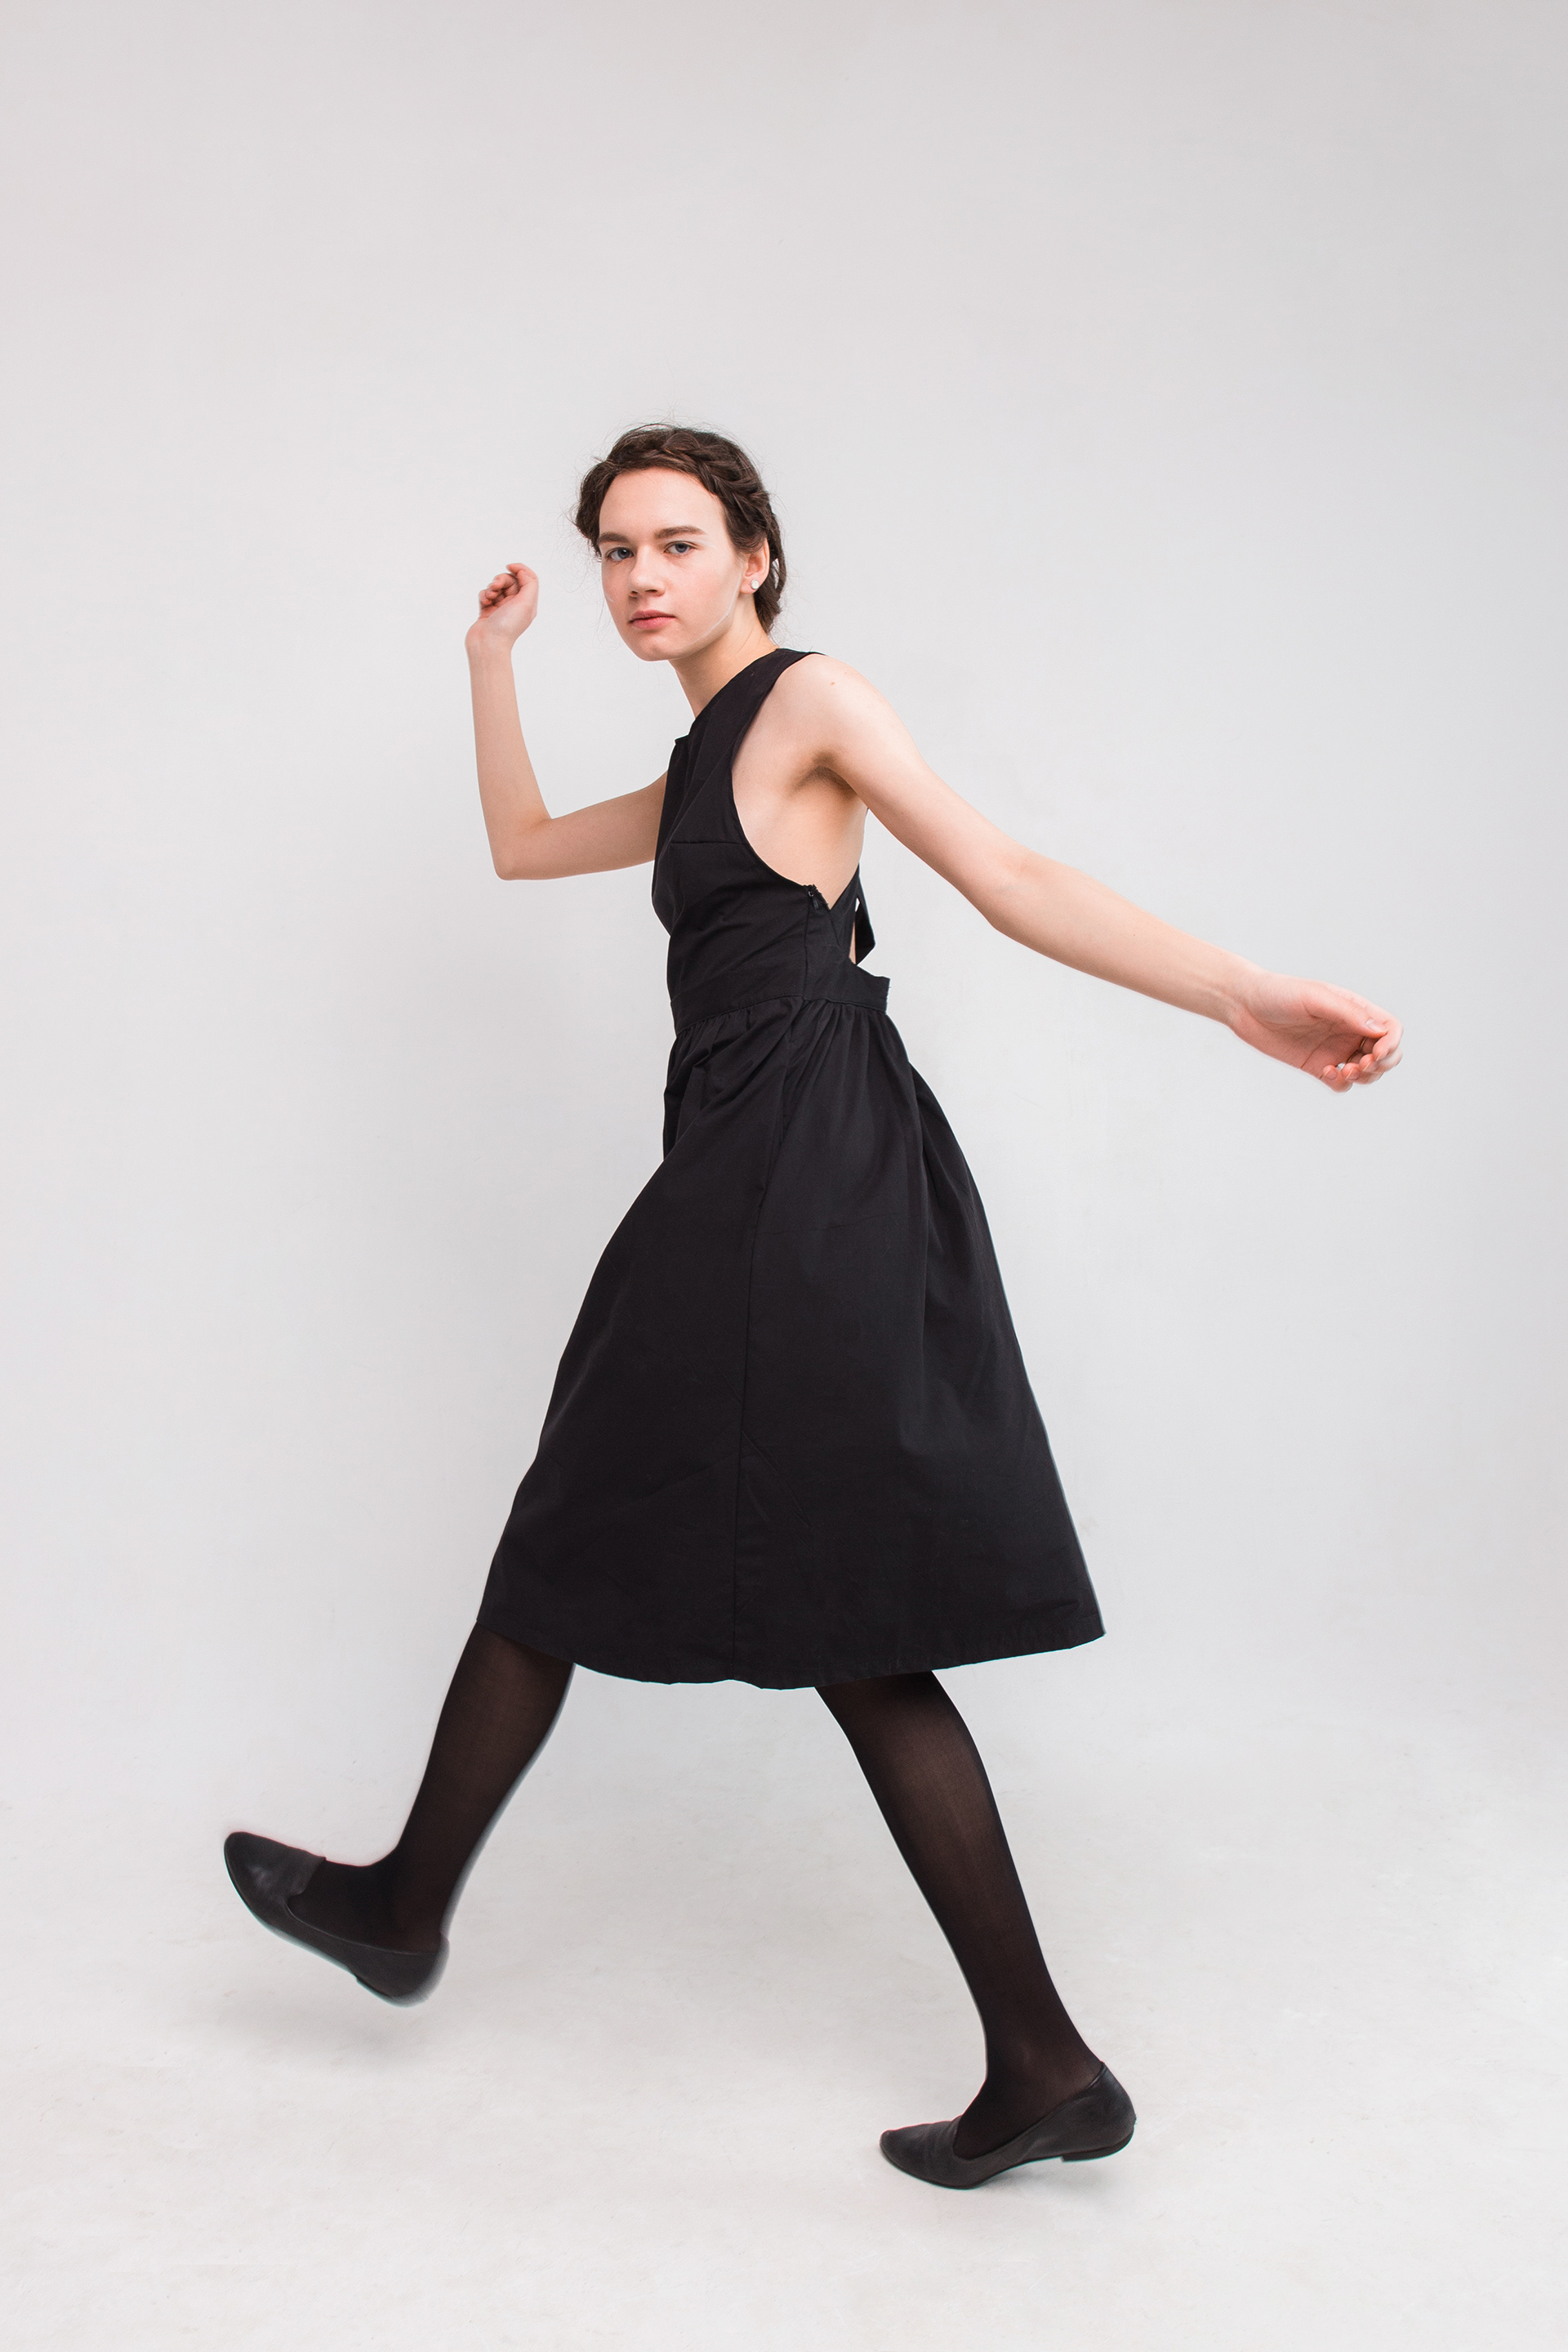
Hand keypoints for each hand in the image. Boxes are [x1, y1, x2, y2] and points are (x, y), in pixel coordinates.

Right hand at [466, 562, 538, 652]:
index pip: (528, 579)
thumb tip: (522, 571)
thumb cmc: (507, 627)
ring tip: (490, 597)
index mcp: (527, 603)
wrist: (487, 644)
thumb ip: (529, 583)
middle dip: (501, 579)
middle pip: (510, 580)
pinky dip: (484, 595)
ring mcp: (501, 608)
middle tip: (496, 586)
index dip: (520, 569)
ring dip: (491, 588)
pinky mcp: (487, 611)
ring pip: (496, 586)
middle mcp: (515, 605)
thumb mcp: (526, 603)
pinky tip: (485, 602)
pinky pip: (485, 594)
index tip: (510, 566)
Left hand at [1230, 970, 1402, 1091]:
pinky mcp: (1316, 1065)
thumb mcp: (1315, 998)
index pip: (1390, 1029)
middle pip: (1386, 1054)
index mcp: (1355, 1010)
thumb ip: (1348, 1013)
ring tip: (1345, 1071)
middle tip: (1360, 1066)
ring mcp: (1334, 1049)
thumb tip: (1379, 1030)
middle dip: (1382, 1065)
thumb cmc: (1279, 993)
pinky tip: (1326, 1071)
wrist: (1245, 1005)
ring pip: (1367, 1072)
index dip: (1391, 1045)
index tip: (1375, 1054)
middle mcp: (1349, 1030)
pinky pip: (1340, 1082)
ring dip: (1364, 1077)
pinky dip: (1341, 1083)